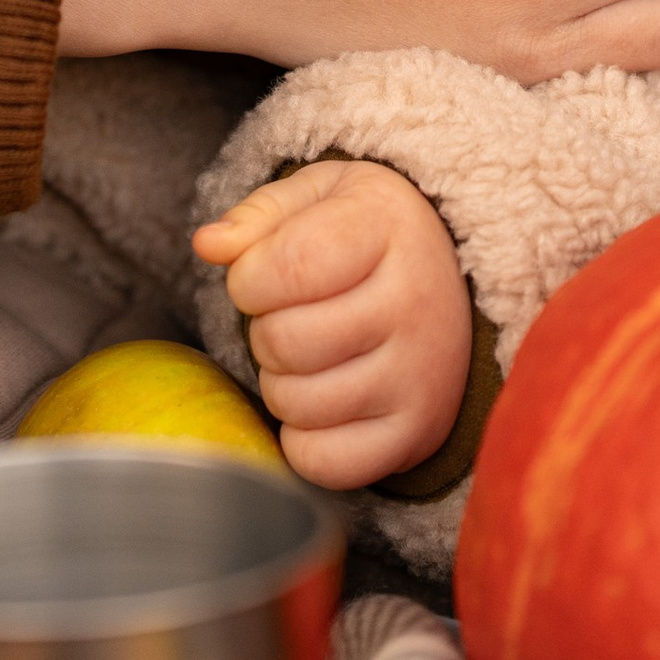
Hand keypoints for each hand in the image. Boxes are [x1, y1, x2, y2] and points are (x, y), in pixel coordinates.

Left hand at [193, 159, 469, 490]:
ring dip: (280, 384)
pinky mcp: (418, 433)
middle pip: (284, 341)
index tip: (262, 275)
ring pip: (297, 404)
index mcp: (386, 226)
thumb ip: (259, 216)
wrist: (451, 282)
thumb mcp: (319, 197)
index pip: (286, 268)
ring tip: (309, 358)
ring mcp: (420, 374)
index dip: (248, 279)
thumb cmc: (369, 236)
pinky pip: (325, 462)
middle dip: (263, 332)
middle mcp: (414, 301)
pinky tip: (322, 403)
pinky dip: (303, 441)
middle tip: (290, 318)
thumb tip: (208, 244)